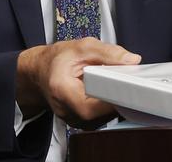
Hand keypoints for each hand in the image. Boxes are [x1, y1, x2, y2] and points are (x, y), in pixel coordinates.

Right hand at [16, 38, 140, 129]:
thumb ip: (108, 52)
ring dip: (114, 100)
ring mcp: (75, 121)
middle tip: (123, 78)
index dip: (117, 93)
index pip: (98, 104)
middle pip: (105, 112)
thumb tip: (132, 60)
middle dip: (119, 95)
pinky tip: (105, 91)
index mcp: (63, 91)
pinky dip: (108, 105)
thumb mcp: (81, 47)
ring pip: (106, 117)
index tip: (130, 84)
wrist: (40, 72)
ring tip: (110, 82)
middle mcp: (68, 112)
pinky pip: (102, 118)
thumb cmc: (56, 61)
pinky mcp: (82, 124)